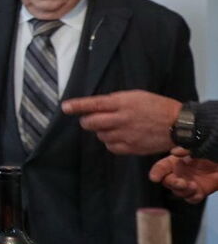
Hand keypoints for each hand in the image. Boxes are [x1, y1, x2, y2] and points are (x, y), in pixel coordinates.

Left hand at [61, 90, 181, 154]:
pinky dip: (110, 142)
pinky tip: (121, 136)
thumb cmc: (156, 107)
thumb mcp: (135, 96)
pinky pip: (110, 146)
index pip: (95, 104)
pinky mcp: (130, 148)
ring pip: (99, 135)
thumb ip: (115, 101)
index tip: (65, 107)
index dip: (78, 106)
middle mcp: (122, 119)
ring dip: (101, 131)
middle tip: (92, 119)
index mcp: (123, 103)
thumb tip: (94, 107)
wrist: (177, 124)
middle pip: (91, 123)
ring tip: (116, 126)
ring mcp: (126, 135)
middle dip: (87, 121)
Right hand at [149, 147, 217, 203]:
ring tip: (194, 185)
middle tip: (182, 182)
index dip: (156, 172)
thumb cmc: (208, 153)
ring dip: (184, 191)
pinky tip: (198, 191)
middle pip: (168, 182)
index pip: (160, 168)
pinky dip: (193, 197)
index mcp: (174, 162)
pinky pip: (191, 199)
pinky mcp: (198, 192)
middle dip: (173, 183)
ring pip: (179, 192)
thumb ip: (185, 150)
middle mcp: (178, 174)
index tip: (155, 178)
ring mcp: (187, 184)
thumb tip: (174, 152)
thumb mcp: (197, 147)